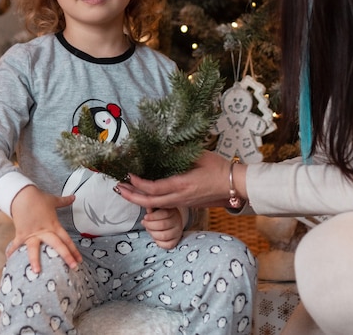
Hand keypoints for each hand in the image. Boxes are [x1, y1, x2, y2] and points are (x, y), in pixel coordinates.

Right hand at [7, 185, 81, 273]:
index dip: (73, 249)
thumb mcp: (54, 200)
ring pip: (35, 248)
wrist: (23, 195)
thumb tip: (74, 197)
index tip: (79, 260)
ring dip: (35, 259)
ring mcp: (32, 233)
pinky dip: (12, 251)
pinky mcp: (21, 233)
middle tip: (73, 267)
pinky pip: (16, 244)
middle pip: (57, 244)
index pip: (66, 239)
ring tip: (37, 271)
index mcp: (54, 225)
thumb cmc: (39, 198)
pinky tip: (8, 260)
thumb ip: (64, 201)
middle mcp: (44, 231)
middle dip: (66, 256)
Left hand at [117, 151, 244, 208]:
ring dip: (139, 200)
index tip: (128, 176)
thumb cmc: (219, 168)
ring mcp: (182, 203)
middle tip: (118, 189)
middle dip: (132, 196)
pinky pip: (163, 205)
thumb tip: (164, 145)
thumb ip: (181, 153)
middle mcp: (180, 198)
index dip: (139, 184)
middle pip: (150, 203)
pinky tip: (145, 194)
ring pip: (155, 206)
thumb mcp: (199, 155)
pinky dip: (150, 201)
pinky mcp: (185, 204)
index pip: (154, 188)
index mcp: (182, 185)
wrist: (234, 185)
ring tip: (127, 192)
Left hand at [142, 208, 183, 248]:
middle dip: (150, 225)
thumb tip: (148, 207)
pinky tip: (155, 237)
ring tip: (148, 229)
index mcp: (173, 211)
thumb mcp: (158, 209)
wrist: (172, 222)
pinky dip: (158, 242)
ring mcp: (178, 232)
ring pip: (164, 236)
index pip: (164, 213)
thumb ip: (152, 208)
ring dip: (152, 233)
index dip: (153, 216)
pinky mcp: (176, 241)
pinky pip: (167, 245)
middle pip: (163, 225)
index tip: (145, 217)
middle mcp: (177, 222)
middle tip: (144, 223)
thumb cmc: (162, 215)